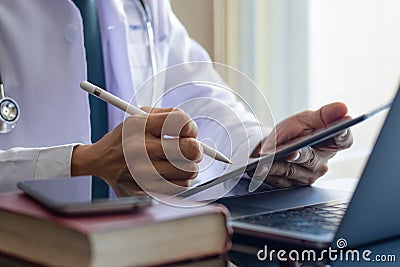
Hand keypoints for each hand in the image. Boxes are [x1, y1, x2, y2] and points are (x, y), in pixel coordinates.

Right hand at [71, 107, 201, 195]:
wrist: (100, 161)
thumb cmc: (127, 136)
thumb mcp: (140, 115)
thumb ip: (168, 116)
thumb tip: (194, 132)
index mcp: (140, 126)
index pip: (181, 121)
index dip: (191, 128)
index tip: (188, 132)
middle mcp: (140, 149)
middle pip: (190, 150)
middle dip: (196, 150)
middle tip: (191, 150)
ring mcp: (142, 172)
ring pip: (189, 171)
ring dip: (189, 166)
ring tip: (178, 163)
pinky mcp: (145, 190)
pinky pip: (180, 186)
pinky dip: (180, 180)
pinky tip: (170, 174)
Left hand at [252, 102, 352, 187]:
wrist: (272, 148)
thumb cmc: (293, 133)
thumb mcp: (305, 119)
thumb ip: (322, 115)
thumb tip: (343, 108)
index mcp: (331, 143)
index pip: (343, 140)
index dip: (342, 135)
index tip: (339, 129)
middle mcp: (321, 163)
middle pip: (312, 159)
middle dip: (300, 155)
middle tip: (290, 153)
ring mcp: (307, 176)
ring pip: (291, 171)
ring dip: (277, 166)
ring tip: (265, 161)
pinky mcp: (292, 185)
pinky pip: (279, 179)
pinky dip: (268, 173)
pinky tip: (259, 168)